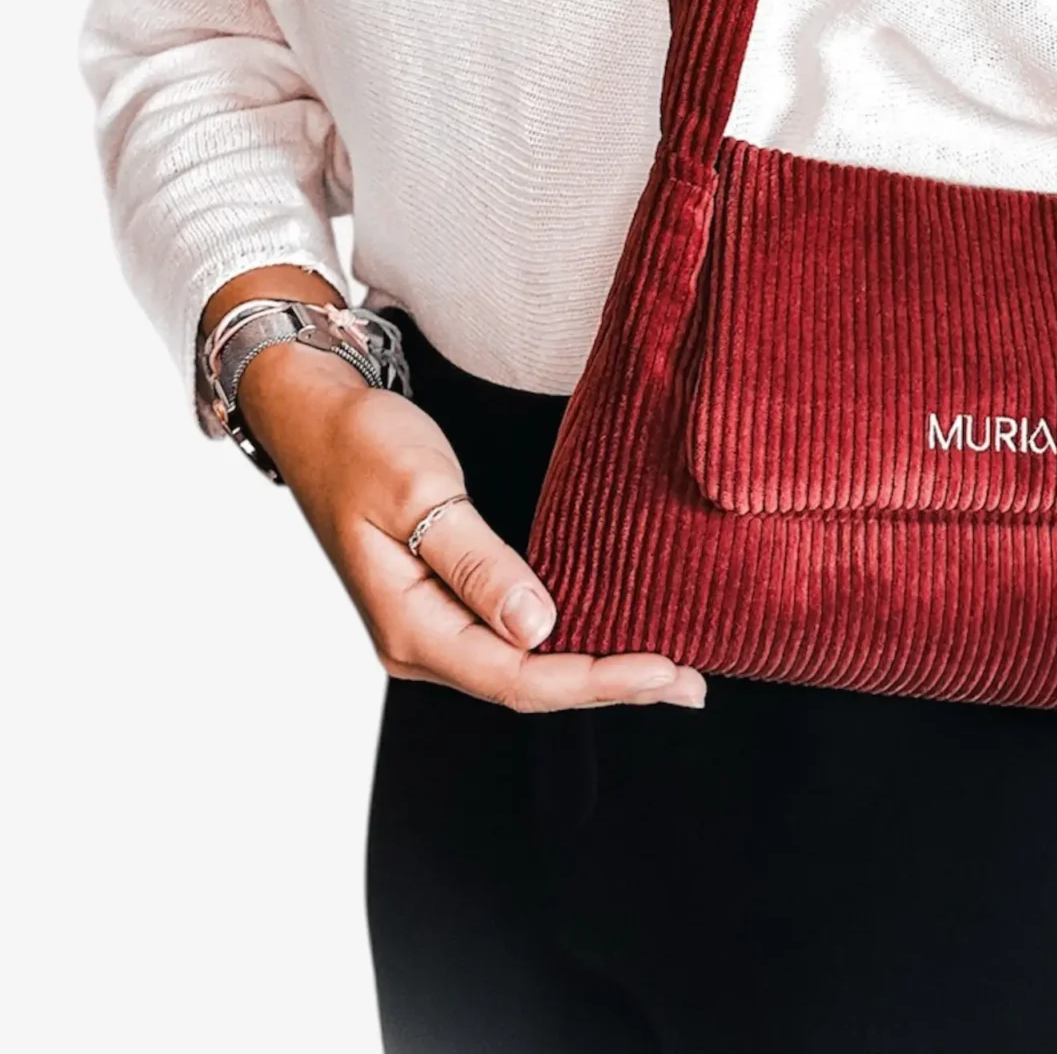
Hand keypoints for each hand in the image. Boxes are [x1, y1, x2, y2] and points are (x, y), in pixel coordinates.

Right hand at [235, 344, 706, 712]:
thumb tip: (538, 628)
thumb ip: (479, 563)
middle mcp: (420, 643)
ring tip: (672, 674)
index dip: (596, 680)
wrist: (317, 417)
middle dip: (611, 687)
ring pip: (524, 668)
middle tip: (692, 685)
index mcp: (410, 628)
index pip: (517, 677)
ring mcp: (431, 627)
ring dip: (596, 672)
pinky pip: (513, 640)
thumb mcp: (421, 495)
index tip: (664, 668)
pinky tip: (609, 639)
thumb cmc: (364, 444)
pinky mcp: (444, 602)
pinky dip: (568, 644)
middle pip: (527, 686)